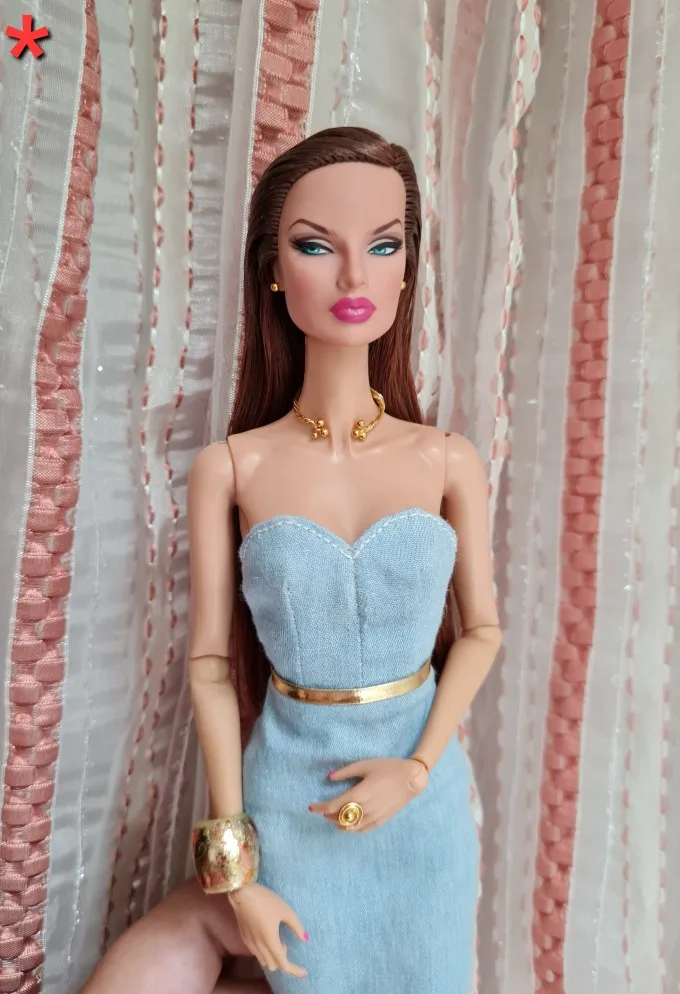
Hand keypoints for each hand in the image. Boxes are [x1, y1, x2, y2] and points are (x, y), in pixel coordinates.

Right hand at [228, 882, 308, 977]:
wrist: (242, 894)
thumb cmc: (266, 901)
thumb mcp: (285, 911)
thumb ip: (296, 926)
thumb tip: (305, 938)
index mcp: (271, 941)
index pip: (284, 965)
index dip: (294, 970)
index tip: (304, 972)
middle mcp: (260, 947)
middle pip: (273, 965)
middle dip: (282, 960)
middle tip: (286, 943)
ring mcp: (250, 944)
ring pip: (264, 961)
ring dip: (272, 956)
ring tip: (277, 939)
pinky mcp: (244, 939)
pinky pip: (256, 954)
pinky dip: (264, 952)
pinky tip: (267, 936)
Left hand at [309, 757, 428, 833]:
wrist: (412, 778)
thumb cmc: (388, 768)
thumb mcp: (365, 765)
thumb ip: (346, 772)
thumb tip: (329, 777)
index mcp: (359, 794)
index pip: (333, 806)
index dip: (320, 808)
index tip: (311, 807)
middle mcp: (365, 808)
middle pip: (340, 818)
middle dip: (328, 815)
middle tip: (322, 809)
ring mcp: (374, 817)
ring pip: (350, 827)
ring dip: (338, 823)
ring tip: (332, 817)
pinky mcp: (381, 821)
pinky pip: (362, 830)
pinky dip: (351, 829)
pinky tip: (347, 825)